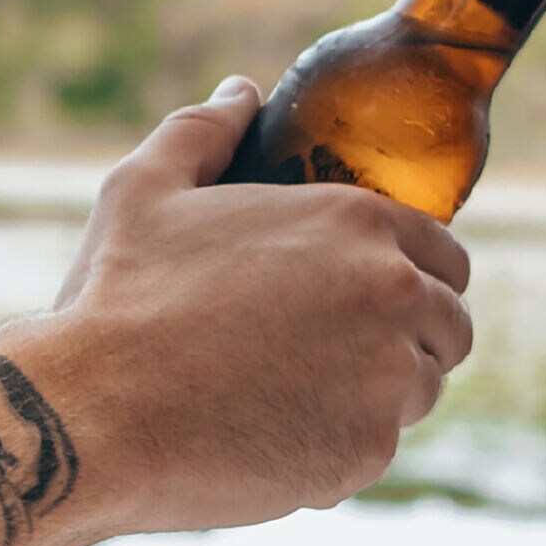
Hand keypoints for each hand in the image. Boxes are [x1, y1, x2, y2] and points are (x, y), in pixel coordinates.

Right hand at [26, 76, 474, 535]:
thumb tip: (241, 93)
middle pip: (449, 325)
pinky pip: (379, 449)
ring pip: (421, 390)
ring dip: (379, 395)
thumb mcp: (145, 190)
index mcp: (356, 222)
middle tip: (346, 355)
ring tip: (303, 395)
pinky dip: (341, 446)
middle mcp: (391, 294)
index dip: (417, 279)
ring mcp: (387, 378)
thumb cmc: (118, 299)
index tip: (379, 301)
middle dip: (411, 339)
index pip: (445, 256)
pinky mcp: (368, 451)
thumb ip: (204, 131)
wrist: (96, 415)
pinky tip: (278, 435)